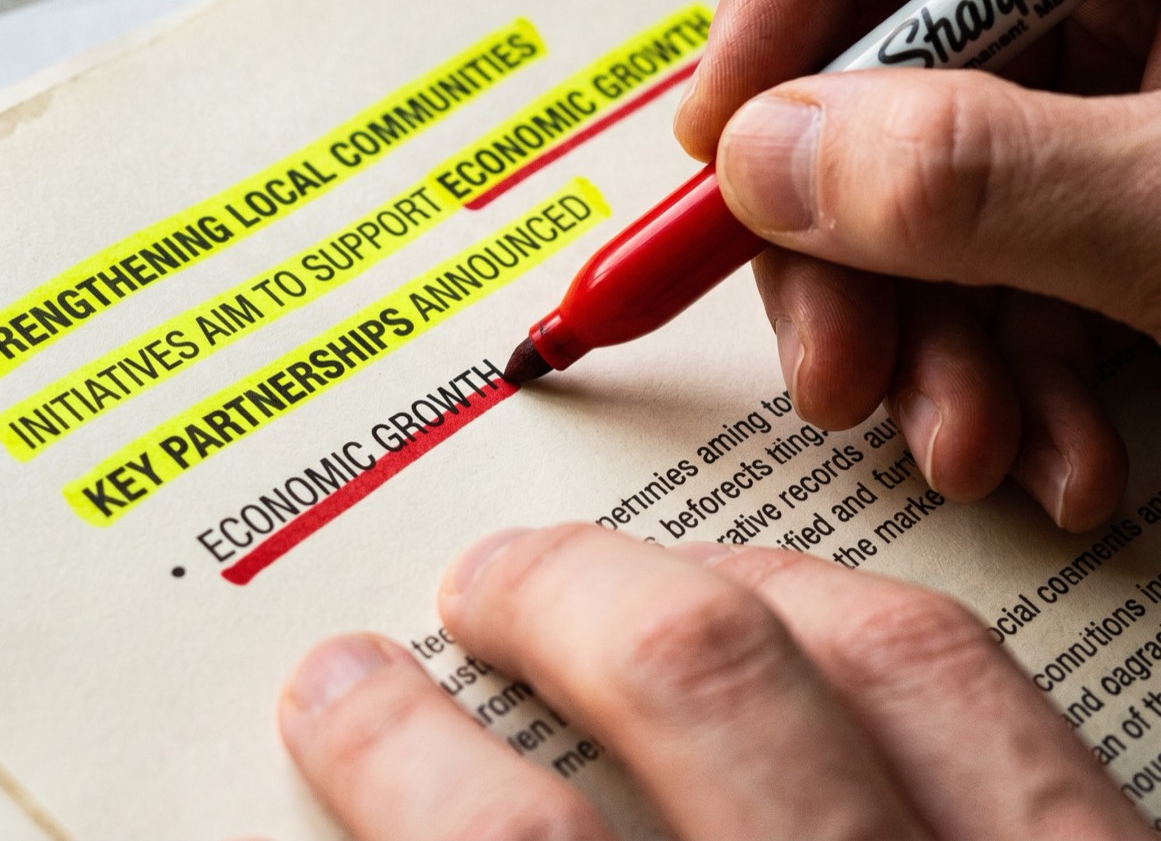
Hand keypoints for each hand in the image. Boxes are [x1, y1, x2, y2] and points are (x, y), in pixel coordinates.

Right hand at [279, 526, 1147, 838]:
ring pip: (869, 654)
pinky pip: (979, 691)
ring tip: (602, 565)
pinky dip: (847, 615)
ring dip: (704, 578)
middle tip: (477, 591)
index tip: (343, 697)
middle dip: (554, 603)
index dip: (403, 759)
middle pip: (707, 692)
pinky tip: (770, 607)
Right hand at [673, 0, 1160, 530]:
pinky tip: (1055, 451)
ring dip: (942, 341)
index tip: (728, 143)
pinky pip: (1047, 244)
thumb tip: (767, 164)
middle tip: (839, 362)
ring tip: (965, 447)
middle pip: (908, 55)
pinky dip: (1033, 361)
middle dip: (859, 243)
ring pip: (962, 180)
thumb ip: (980, 168)